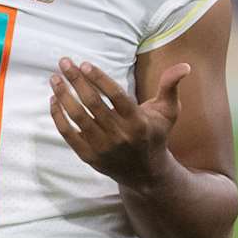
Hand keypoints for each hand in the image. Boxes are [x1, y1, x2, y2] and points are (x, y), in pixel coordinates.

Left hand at [49, 56, 187, 187]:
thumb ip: (170, 87)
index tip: (84, 64)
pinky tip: (54, 100)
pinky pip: (68, 134)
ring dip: (63, 95)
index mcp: (138, 122)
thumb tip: (184, 65)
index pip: (115, 96)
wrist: (145, 174)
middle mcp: (120, 136)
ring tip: (54, 78)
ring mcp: (102, 148)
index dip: (99, 79)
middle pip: (93, 104)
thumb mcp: (168, 112)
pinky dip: (59, 117)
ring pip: (78, 117)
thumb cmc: (155, 135)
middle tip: (64, 62)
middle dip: (76, 80)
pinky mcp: (89, 157)